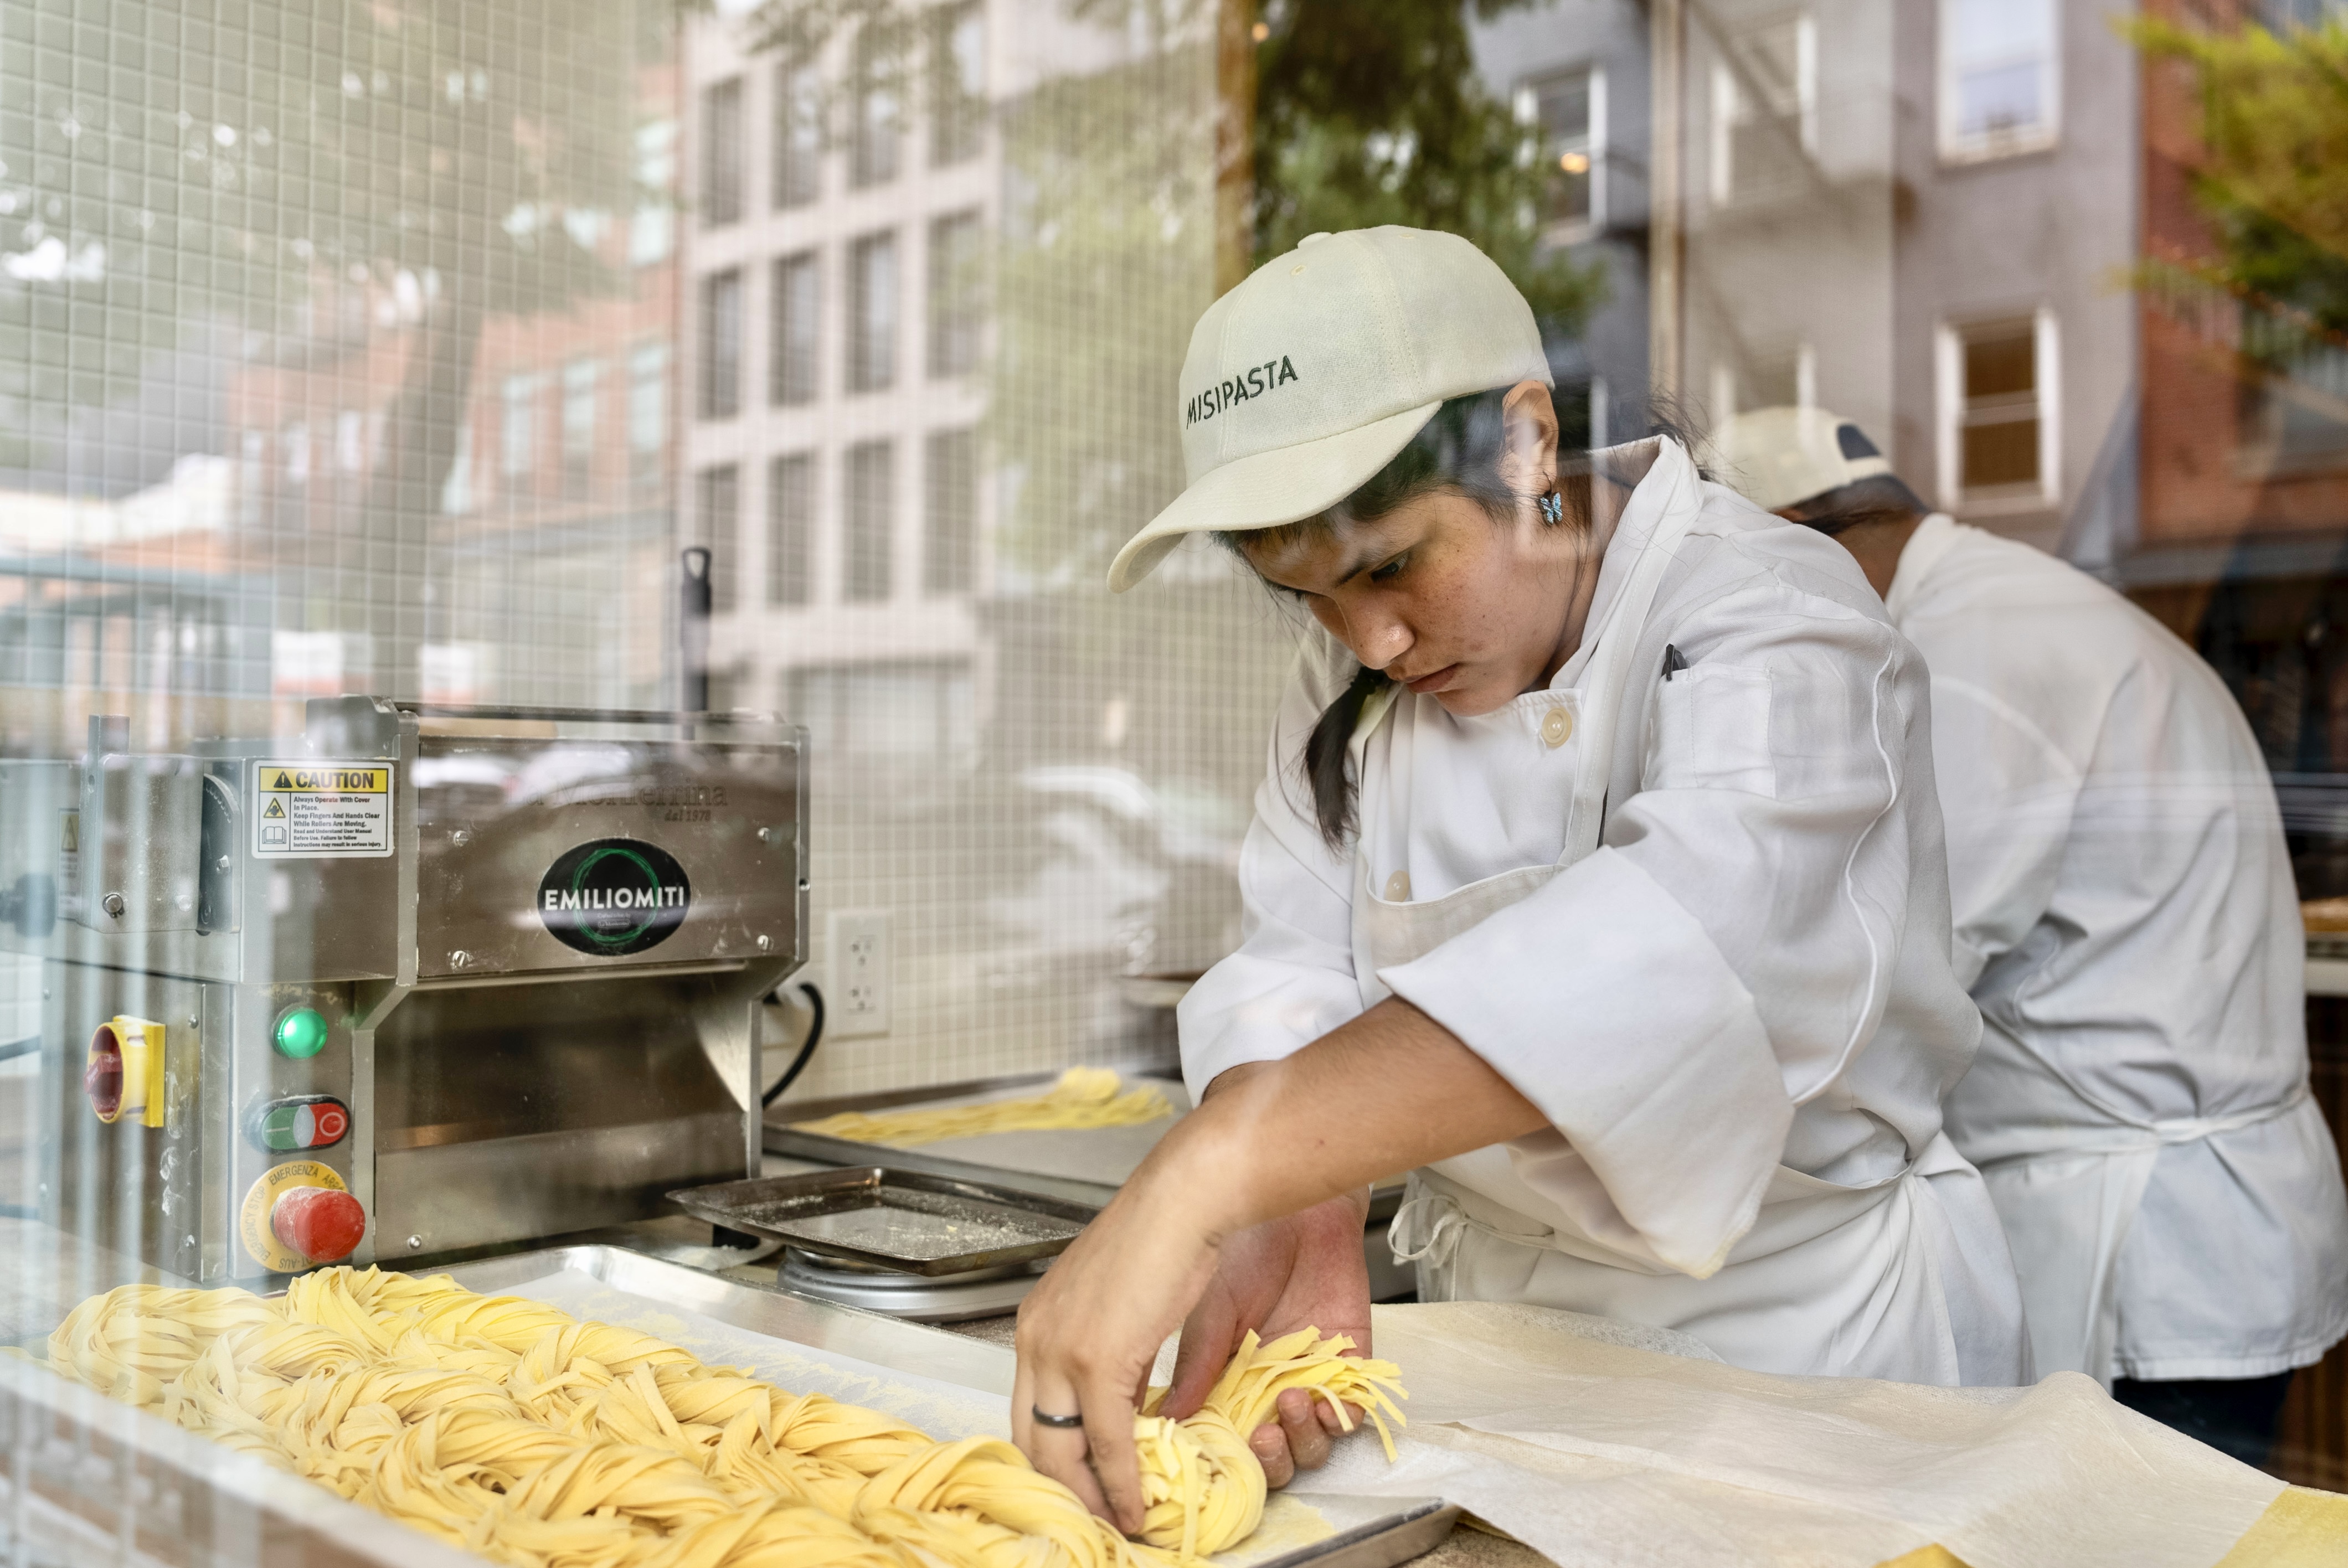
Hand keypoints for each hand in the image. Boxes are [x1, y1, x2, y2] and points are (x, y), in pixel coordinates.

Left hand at [1012, 1170, 1220, 1532]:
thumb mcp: (1118, 1304)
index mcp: (1034, 1324)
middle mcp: (1034, 1339)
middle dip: (1064, 1488)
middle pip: (1032, 1439)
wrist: (1182, 1203)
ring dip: (1090, 1495)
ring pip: (1061, 1450)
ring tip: (1117, 1521)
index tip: (1079, 1486)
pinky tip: (1135, 1501)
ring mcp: (1060, 1351)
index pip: (1027, 1411)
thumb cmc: (1160, 1238)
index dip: (1052, 1458)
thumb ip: (1112, 1355)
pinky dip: (1120, 1479)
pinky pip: (1104, 1439)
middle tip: (1094, 1516)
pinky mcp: (1096, 1362)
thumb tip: (1129, 1407)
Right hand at [1162, 1190, 1372, 1488]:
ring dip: (1302, 1440)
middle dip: (1271, 1461)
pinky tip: (1322, 1402)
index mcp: (1229, 1381)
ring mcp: (1312, 1380)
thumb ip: (1199, 1364)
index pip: (1228, 1441)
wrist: (1302, 1211)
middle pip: (1275, 1458)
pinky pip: (1351, 1415)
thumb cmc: (1249, 1248)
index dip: (1226, 1459)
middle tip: (1262, 1440)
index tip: (1220, 1458)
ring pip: (1312, 1446)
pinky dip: (1338, 1420)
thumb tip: (1172, 1416)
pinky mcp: (1351, 1366)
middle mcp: (1270, 1389)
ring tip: (1291, 1402)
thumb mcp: (1212, 1308)